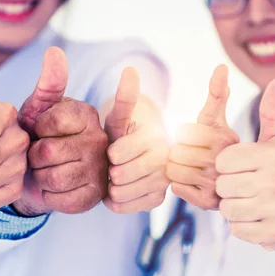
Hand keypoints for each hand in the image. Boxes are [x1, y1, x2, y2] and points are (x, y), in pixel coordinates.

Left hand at [15, 48, 108, 215]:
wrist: (41, 174)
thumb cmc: (39, 137)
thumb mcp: (39, 109)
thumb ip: (48, 83)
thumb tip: (55, 51)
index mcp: (87, 114)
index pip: (49, 122)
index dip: (35, 130)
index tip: (41, 130)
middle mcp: (100, 140)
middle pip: (46, 152)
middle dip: (33, 156)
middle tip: (40, 155)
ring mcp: (100, 169)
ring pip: (52, 177)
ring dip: (39, 176)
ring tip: (46, 170)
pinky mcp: (95, 196)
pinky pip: (59, 199)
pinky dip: (48, 196)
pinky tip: (54, 187)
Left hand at [103, 68, 168, 213]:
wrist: (135, 156)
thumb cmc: (122, 134)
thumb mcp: (120, 116)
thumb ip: (124, 98)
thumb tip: (131, 69)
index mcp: (155, 138)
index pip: (118, 153)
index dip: (109, 153)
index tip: (110, 150)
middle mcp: (164, 161)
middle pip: (120, 175)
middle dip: (110, 170)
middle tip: (110, 166)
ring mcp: (163, 182)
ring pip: (120, 192)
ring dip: (110, 186)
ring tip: (112, 176)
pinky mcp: (156, 200)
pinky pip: (122, 206)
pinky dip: (114, 200)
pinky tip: (116, 188)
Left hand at [166, 65, 238, 209]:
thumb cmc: (272, 162)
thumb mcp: (246, 121)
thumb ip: (232, 101)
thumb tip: (220, 66)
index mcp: (232, 141)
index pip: (185, 132)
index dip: (188, 135)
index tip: (205, 141)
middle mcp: (227, 166)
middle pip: (177, 154)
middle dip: (184, 155)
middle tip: (202, 160)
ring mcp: (221, 190)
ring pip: (175, 175)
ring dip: (184, 174)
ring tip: (204, 175)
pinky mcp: (214, 210)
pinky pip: (180, 193)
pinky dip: (187, 192)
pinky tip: (206, 191)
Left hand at [216, 79, 274, 250]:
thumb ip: (271, 112)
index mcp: (274, 156)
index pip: (223, 161)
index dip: (227, 166)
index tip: (241, 168)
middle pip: (223, 187)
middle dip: (229, 188)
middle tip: (245, 187)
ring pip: (228, 210)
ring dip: (234, 208)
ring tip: (250, 202)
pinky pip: (238, 230)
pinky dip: (243, 226)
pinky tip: (258, 218)